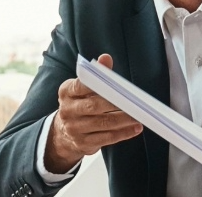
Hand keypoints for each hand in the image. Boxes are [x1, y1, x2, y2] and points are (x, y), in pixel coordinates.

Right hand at [45, 54, 143, 171]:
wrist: (63, 133)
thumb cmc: (79, 104)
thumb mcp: (83, 88)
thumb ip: (96, 73)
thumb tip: (106, 58)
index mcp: (66, 92)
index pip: (82, 85)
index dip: (99, 84)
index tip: (117, 85)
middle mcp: (68, 110)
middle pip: (94, 106)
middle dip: (116, 104)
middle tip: (134, 102)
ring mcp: (74, 129)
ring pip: (103, 124)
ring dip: (124, 120)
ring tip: (139, 116)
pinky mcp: (83, 143)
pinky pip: (107, 138)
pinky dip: (123, 133)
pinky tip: (134, 128)